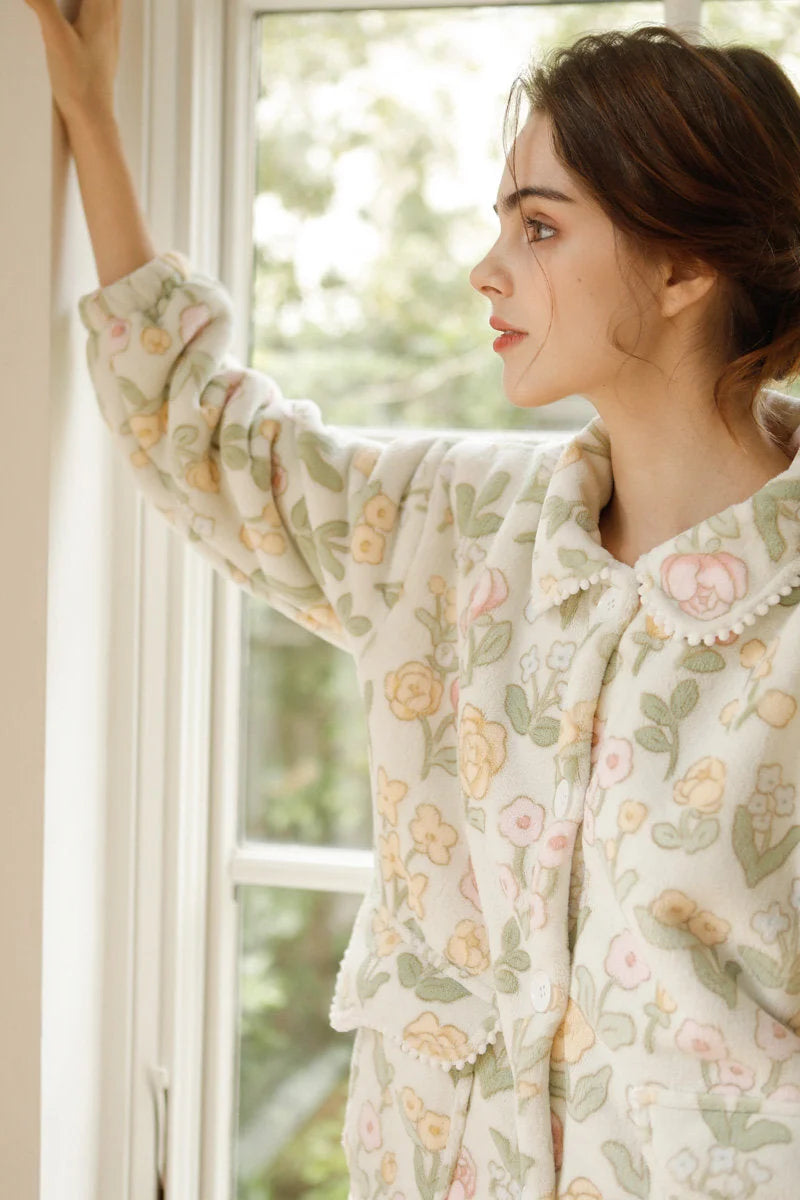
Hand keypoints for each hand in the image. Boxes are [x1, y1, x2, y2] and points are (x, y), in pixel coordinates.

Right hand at [22, 0, 121, 125]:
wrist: (93, 119)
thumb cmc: (79, 83)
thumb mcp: (55, 37)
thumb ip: (43, 4)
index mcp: (101, 13)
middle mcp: (110, 24)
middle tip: (70, 0)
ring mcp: (110, 40)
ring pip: (112, 4)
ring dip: (103, 1)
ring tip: (91, 3)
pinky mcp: (105, 54)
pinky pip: (108, 20)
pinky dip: (102, 9)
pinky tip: (93, 17)